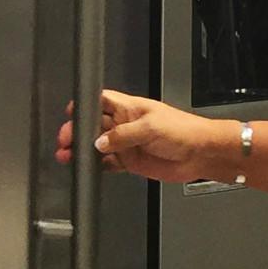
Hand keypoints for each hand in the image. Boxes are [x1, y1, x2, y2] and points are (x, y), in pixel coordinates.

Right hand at [54, 90, 237, 183]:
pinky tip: (87, 167)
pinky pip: (108, 163)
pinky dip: (97, 165)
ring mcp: (128, 144)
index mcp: (129, 108)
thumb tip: (100, 142)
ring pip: (97, 145)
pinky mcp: (131, 161)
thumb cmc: (184, 130)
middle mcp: (125, 124)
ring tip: (67, 156)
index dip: (84, 106)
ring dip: (83, 150)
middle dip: (77, 131)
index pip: (101, 101)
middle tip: (66, 141)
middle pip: (94, 124)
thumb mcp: (150, 127)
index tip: (70, 114)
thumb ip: (123, 135)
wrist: (201, 154)